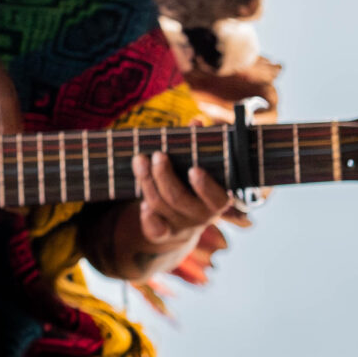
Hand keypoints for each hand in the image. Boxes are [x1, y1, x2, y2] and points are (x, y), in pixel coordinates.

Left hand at [106, 151, 237, 280]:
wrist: (187, 219)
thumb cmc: (194, 181)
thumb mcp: (200, 163)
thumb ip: (198, 144)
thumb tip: (195, 122)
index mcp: (217, 200)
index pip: (218, 199)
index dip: (205, 187)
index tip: (194, 169)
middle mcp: (201, 216)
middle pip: (178, 199)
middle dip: (164, 176)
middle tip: (157, 155)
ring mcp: (181, 226)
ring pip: (160, 205)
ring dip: (147, 181)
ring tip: (140, 160)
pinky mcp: (164, 234)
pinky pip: (153, 230)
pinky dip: (146, 216)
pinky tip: (142, 203)